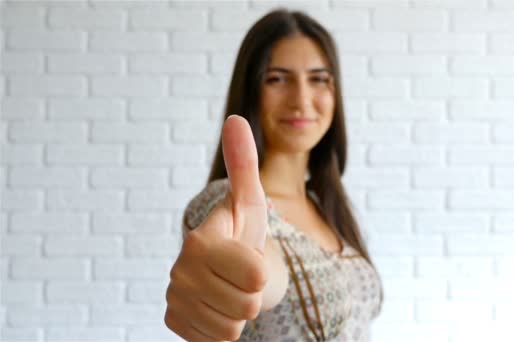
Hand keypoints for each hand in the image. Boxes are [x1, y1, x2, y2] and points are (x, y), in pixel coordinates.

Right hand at [165, 115, 268, 340]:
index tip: (247, 255)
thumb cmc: (241, 235)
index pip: (256, 275)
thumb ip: (243, 164)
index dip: (262, 269)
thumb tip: (235, 118)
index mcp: (200, 241)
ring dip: (239, 311)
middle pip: (248, 304)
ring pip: (233, 326)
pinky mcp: (174, 322)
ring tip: (229, 290)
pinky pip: (217, 340)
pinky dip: (223, 327)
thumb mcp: (248, 203)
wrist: (225, 271)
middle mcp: (180, 270)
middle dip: (252, 293)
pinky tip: (215, 306)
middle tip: (240, 277)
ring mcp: (174, 298)